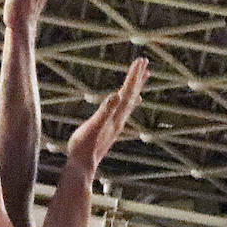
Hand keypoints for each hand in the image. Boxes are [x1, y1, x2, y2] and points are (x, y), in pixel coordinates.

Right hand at [65, 58, 147, 172]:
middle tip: (145, 61)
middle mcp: (119, 119)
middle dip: (138, 77)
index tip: (141, 60)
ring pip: (130, 102)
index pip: (127, 91)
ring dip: (136, 87)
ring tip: (144, 77)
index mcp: (116, 115)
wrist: (82, 166)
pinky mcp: (111, 128)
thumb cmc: (84, 147)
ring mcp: (116, 124)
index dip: (133, 75)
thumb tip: (117, 95)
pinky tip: (130, 101)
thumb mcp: (93, 126)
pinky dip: (129, 101)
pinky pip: (124, 110)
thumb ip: (105, 111)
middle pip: (132, 94)